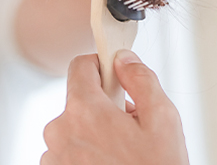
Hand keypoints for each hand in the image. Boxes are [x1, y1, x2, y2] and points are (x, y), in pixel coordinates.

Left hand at [41, 51, 188, 164]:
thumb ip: (141, 79)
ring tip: (123, 154)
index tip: (115, 74)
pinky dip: (86, 155)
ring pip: (74, 129)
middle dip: (104, 107)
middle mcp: (59, 132)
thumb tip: (124, 61)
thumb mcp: (163, 120)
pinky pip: (67, 153)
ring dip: (94, 134)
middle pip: (79, 101)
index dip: (101, 65)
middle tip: (131, 127)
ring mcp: (53, 158)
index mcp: (84, 111)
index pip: (80, 66)